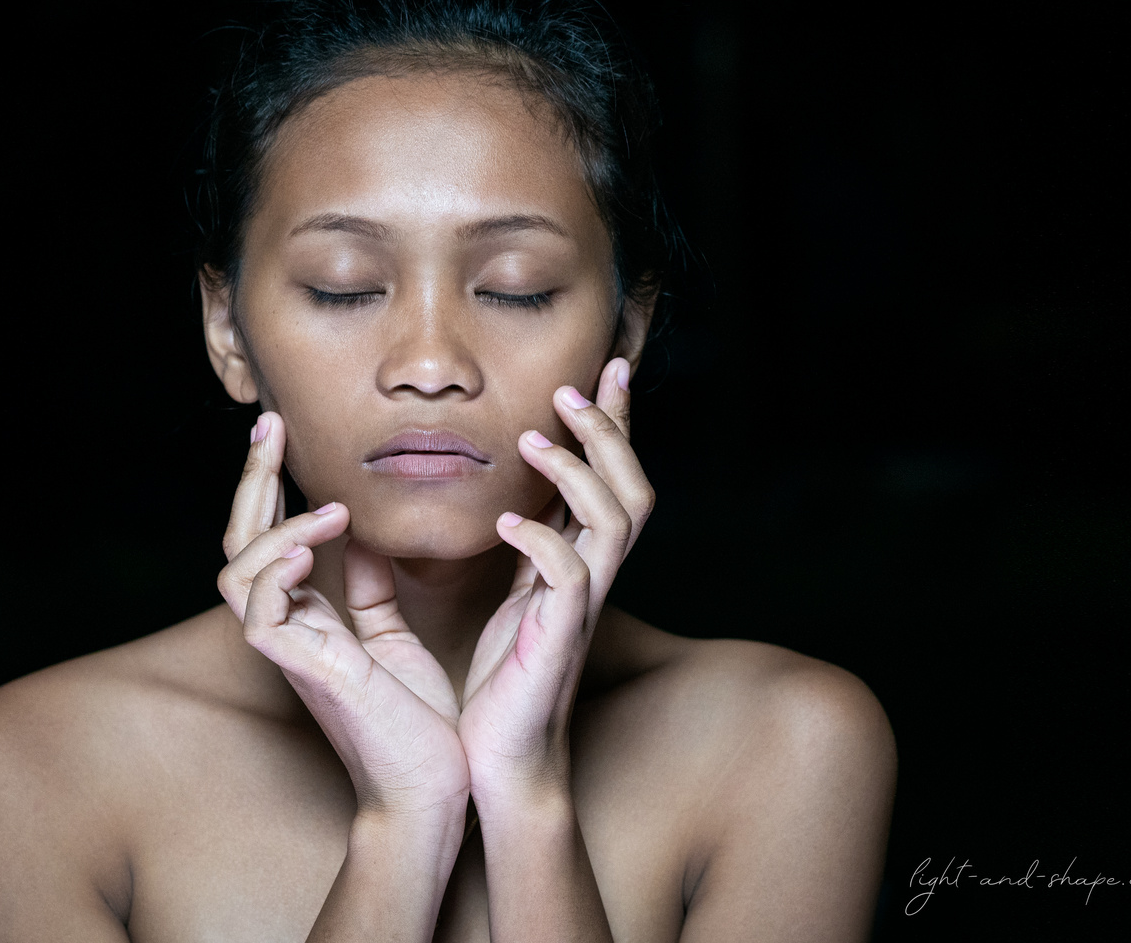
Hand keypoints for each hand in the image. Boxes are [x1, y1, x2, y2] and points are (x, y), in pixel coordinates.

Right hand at [218, 412, 469, 819]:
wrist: (432, 785)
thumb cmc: (416, 722)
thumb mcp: (393, 637)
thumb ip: (373, 589)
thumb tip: (371, 538)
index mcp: (308, 618)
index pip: (269, 537)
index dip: (269, 485)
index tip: (282, 433)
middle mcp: (287, 628)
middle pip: (238, 542)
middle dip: (251, 480)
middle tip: (270, 426)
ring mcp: (287, 650)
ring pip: (237, 571)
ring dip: (277, 526)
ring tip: (331, 509)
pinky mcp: (299, 669)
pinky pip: (260, 610)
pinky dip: (278, 570)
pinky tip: (312, 546)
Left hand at [457, 357, 653, 799]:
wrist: (500, 761)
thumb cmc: (500, 684)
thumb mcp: (506, 597)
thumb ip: (512, 549)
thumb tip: (496, 496)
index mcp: (581, 565)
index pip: (612, 481)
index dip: (616, 426)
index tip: (606, 369)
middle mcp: (593, 580)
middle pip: (633, 489)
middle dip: (609, 433)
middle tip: (570, 389)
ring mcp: (583, 608)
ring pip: (616, 520)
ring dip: (580, 471)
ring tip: (535, 440)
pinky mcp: (560, 638)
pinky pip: (569, 576)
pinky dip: (540, 540)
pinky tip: (506, 521)